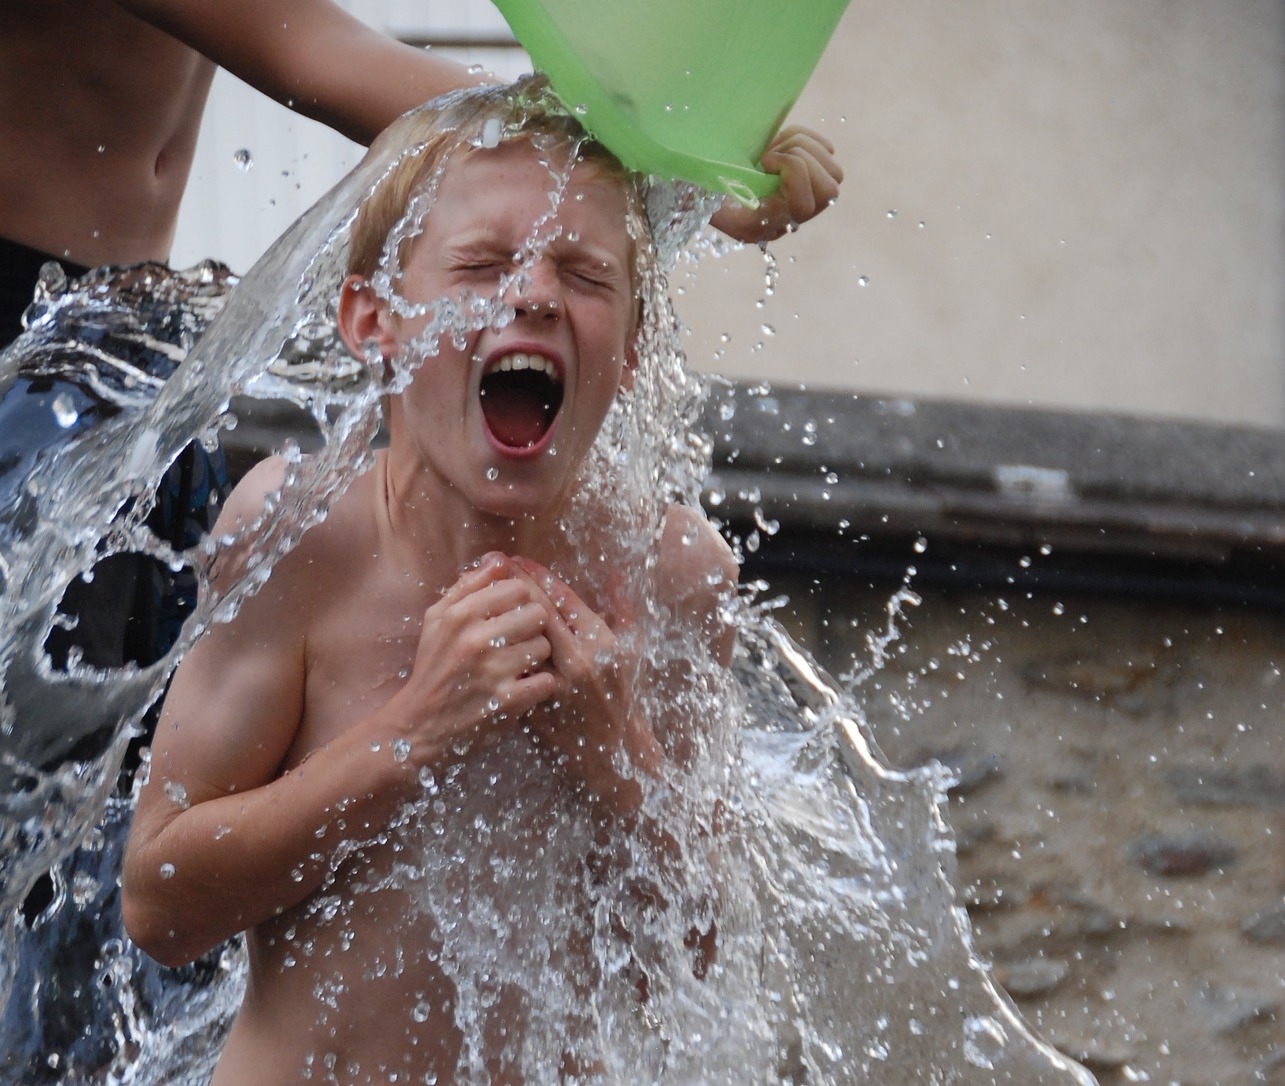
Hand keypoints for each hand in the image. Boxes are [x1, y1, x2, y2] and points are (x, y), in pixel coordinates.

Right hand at [386, 554, 557, 767]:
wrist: (418, 725)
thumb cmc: (433, 667)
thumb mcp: (437, 620)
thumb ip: (468, 586)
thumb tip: (499, 559)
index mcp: (459, 614)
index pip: (517, 588)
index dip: (520, 601)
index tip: (510, 617)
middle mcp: (476, 639)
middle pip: (537, 614)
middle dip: (532, 628)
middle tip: (518, 642)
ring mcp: (493, 671)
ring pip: (544, 646)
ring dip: (537, 658)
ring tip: (519, 665)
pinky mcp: (507, 701)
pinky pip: (546, 680)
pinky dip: (540, 685)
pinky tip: (523, 686)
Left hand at [510, 558, 662, 816]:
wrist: (615, 749)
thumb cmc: (625, 694)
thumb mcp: (633, 649)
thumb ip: (623, 608)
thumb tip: (615, 574)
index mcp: (600, 642)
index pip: (562, 597)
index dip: (538, 575)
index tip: (519, 559)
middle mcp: (577, 660)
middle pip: (535, 612)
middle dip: (513, 586)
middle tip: (495, 566)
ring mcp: (554, 683)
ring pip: (518, 639)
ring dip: (500, 613)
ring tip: (484, 593)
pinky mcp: (536, 703)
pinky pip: (512, 669)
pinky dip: (499, 646)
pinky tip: (486, 631)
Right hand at [709, 125, 843, 243]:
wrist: (716, 191)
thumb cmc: (706, 191)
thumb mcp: (701, 195)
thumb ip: (700, 194)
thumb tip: (690, 182)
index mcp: (768, 225)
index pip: (804, 204)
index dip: (790, 172)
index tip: (763, 162)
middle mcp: (793, 219)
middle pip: (830, 189)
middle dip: (801, 159)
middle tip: (771, 155)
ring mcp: (809, 200)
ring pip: (834, 170)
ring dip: (802, 147)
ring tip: (774, 149)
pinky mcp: (815, 178)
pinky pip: (828, 152)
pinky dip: (807, 139)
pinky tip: (783, 145)